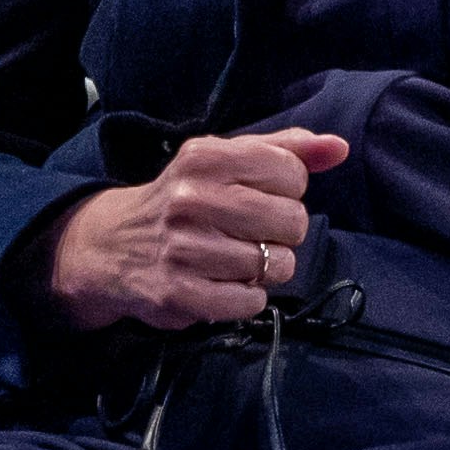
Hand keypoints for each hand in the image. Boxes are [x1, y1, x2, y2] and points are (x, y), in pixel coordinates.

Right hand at [41, 127, 346, 331]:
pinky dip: (246, 298)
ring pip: (277, 265)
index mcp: (206, 157)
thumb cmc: (186, 198)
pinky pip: (251, 302)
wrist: (111, 245)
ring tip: (233, 258)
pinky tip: (223, 283)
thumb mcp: (226, 160)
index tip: (257, 196)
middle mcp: (192, 199)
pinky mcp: (178, 293)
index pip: (293, 175)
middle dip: (281, 232)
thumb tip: (338, 148)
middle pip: (293, 221)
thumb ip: (286, 149)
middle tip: (248, 232)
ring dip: (265, 268)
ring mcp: (183, 248)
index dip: (286, 191)